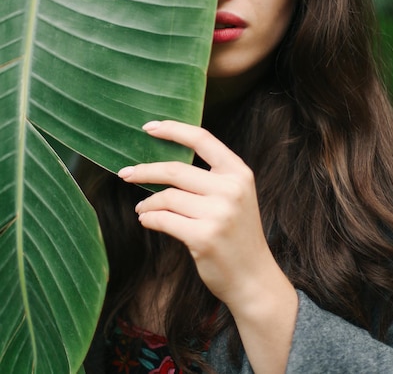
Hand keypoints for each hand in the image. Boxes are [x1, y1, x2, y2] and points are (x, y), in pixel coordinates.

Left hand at [118, 119, 272, 306]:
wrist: (253, 278)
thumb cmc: (237, 234)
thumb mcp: (235, 196)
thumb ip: (210, 176)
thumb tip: (164, 161)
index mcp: (239, 172)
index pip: (202, 139)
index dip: (173, 129)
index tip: (148, 127)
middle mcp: (231, 189)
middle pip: (176, 169)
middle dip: (145, 170)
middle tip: (125, 173)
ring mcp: (219, 213)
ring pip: (167, 197)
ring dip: (148, 203)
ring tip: (142, 208)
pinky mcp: (204, 237)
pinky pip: (164, 220)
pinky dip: (150, 219)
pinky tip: (147, 220)